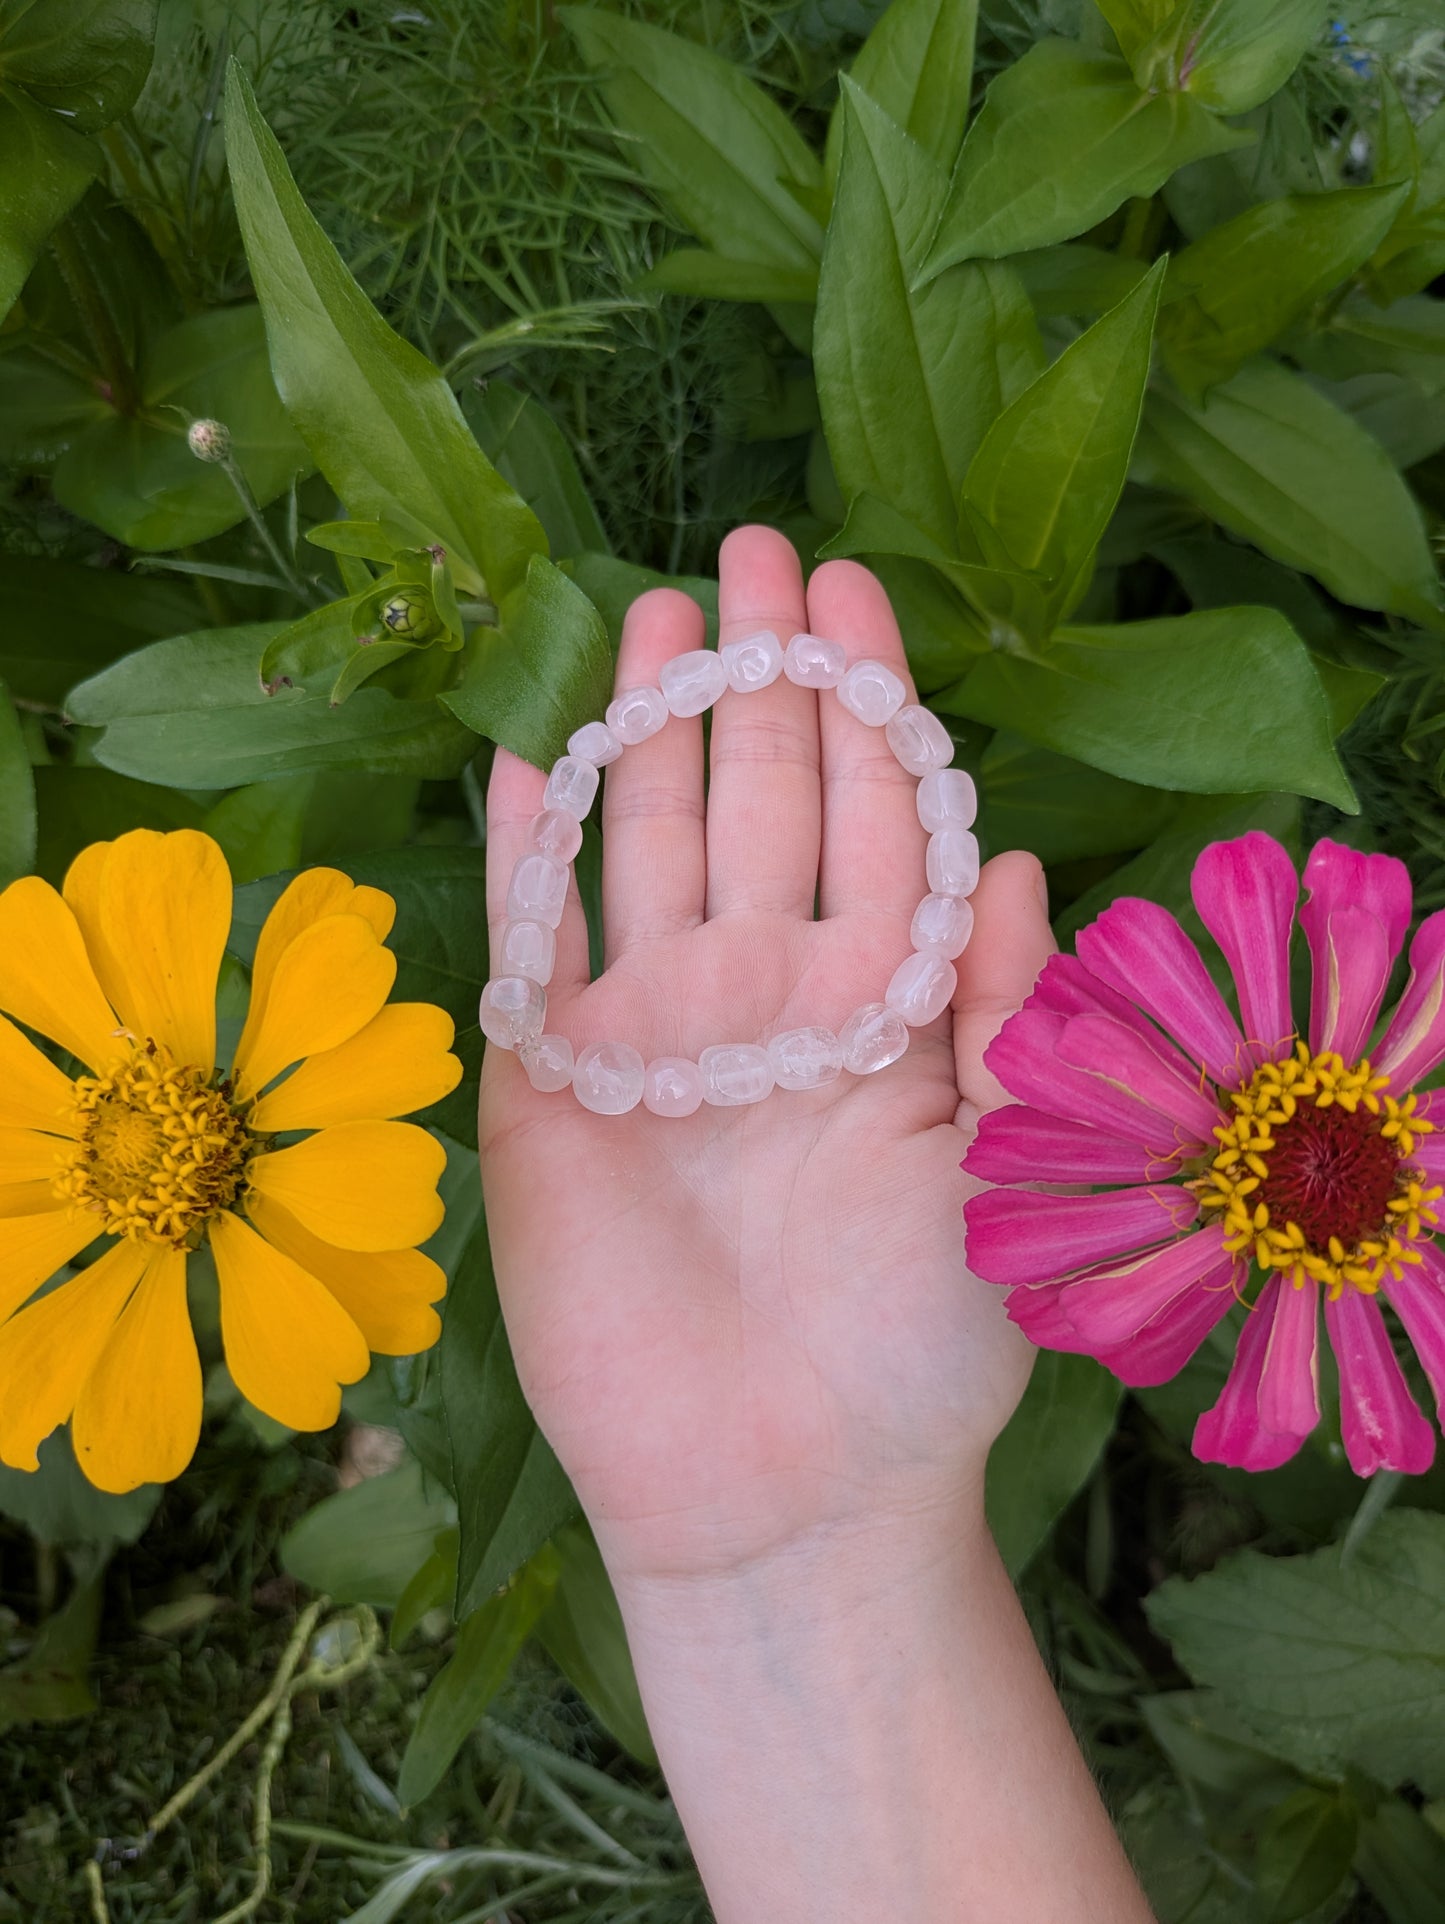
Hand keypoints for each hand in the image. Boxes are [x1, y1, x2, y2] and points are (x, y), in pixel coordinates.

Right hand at [479, 527, 1053, 1587]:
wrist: (782, 1489)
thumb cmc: (922, 1351)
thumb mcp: (1003, 1172)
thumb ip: (1006, 1014)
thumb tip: (1016, 858)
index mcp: (880, 1005)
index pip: (874, 819)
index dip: (862, 705)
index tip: (848, 592)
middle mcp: (768, 995)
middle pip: (758, 800)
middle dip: (758, 676)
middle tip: (752, 552)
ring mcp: (655, 1033)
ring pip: (646, 846)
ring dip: (645, 731)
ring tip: (655, 616)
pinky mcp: (552, 1087)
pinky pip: (532, 945)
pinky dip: (524, 853)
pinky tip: (525, 755)